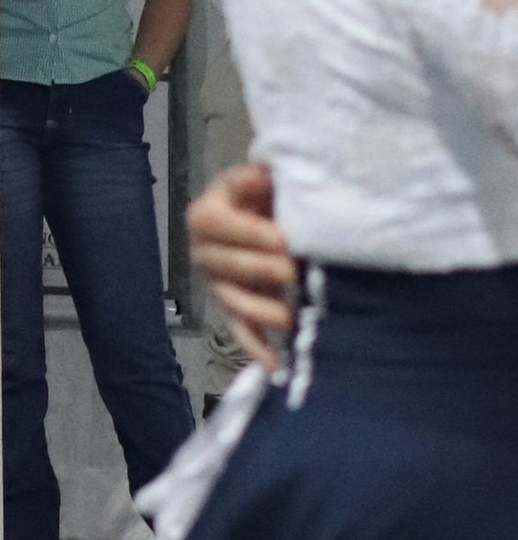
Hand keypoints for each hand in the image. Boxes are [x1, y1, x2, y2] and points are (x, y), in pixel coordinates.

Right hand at [186, 162, 295, 371]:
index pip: (217, 223)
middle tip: (290, 273)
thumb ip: (258, 178)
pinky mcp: (233, 308)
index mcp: (208, 212)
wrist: (271, 217)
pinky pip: (241, 330)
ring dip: (258, 310)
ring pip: (230, 299)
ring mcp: (217, 282)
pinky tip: (274, 365)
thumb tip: (263, 175)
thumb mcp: (264, 178)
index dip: (247, 232)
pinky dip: (256, 348)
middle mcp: (205, 249)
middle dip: (257, 270)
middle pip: (223, 264)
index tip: (281, 238)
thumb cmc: (268, 195)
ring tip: (287, 317)